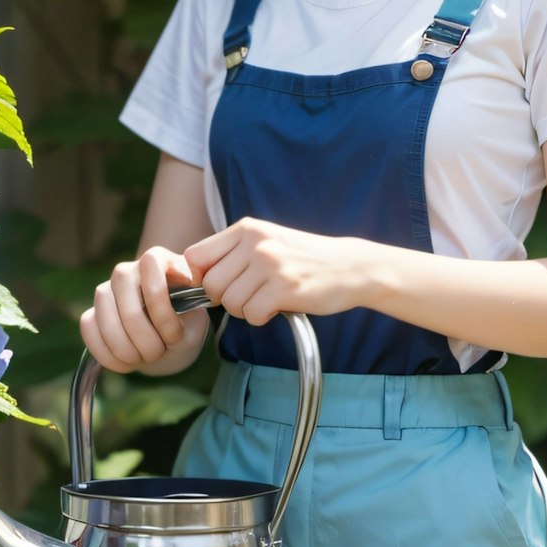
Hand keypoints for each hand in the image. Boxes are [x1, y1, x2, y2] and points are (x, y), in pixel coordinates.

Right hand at [80, 246, 209, 374]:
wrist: (167, 343)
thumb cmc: (185, 327)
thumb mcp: (197, 321)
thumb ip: (189, 310)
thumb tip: (183, 288)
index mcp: (156, 261)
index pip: (151, 268)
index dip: (164, 309)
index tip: (177, 334)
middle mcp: (126, 271)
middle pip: (130, 309)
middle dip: (148, 342)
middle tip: (160, 353)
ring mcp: (105, 292)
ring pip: (107, 322)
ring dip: (128, 351)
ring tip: (145, 358)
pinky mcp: (91, 314)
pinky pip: (90, 332)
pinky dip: (110, 355)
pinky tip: (127, 362)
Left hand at [184, 219, 362, 326]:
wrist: (350, 266)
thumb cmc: (305, 258)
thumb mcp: (268, 241)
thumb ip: (234, 252)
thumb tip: (197, 277)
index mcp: (247, 229)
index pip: (195, 256)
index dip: (200, 277)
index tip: (217, 286)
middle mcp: (256, 243)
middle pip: (211, 284)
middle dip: (224, 299)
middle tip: (246, 297)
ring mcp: (271, 265)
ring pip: (230, 302)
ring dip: (244, 310)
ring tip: (264, 301)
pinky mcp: (285, 288)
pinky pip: (252, 314)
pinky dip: (260, 318)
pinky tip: (276, 307)